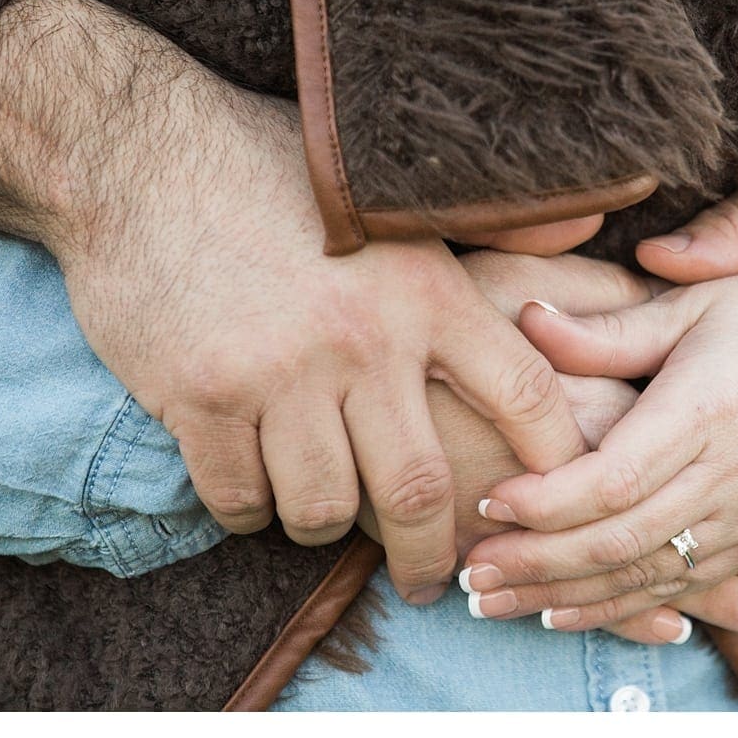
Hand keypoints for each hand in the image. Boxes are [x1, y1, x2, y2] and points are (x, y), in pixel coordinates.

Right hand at [0, 0, 585, 603]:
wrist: (139, 154)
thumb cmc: (270, 167)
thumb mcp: (390, 191)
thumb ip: (494, 227)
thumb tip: (598, 224)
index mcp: (424, 289)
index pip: (523, 397)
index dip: (552, 465)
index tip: (554, 501)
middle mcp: (362, 339)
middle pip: (422, 489)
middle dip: (435, 554)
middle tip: (437, 582)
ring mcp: (277, 374)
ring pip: (324, 508)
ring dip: (325, 522)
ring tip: (324, 511)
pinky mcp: (201, 398)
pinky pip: (240, 500)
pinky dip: (249, 509)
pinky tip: (251, 485)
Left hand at [460, 266, 737, 631]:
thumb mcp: (689, 303)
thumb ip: (605, 328)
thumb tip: (525, 318)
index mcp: (709, 409)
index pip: (615, 479)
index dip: (545, 502)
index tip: (486, 501)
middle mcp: (736, 474)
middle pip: (622, 540)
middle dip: (537, 562)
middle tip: (470, 571)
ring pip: (647, 578)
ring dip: (564, 596)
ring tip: (492, 601)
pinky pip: (683, 590)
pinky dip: (618, 608)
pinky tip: (559, 613)